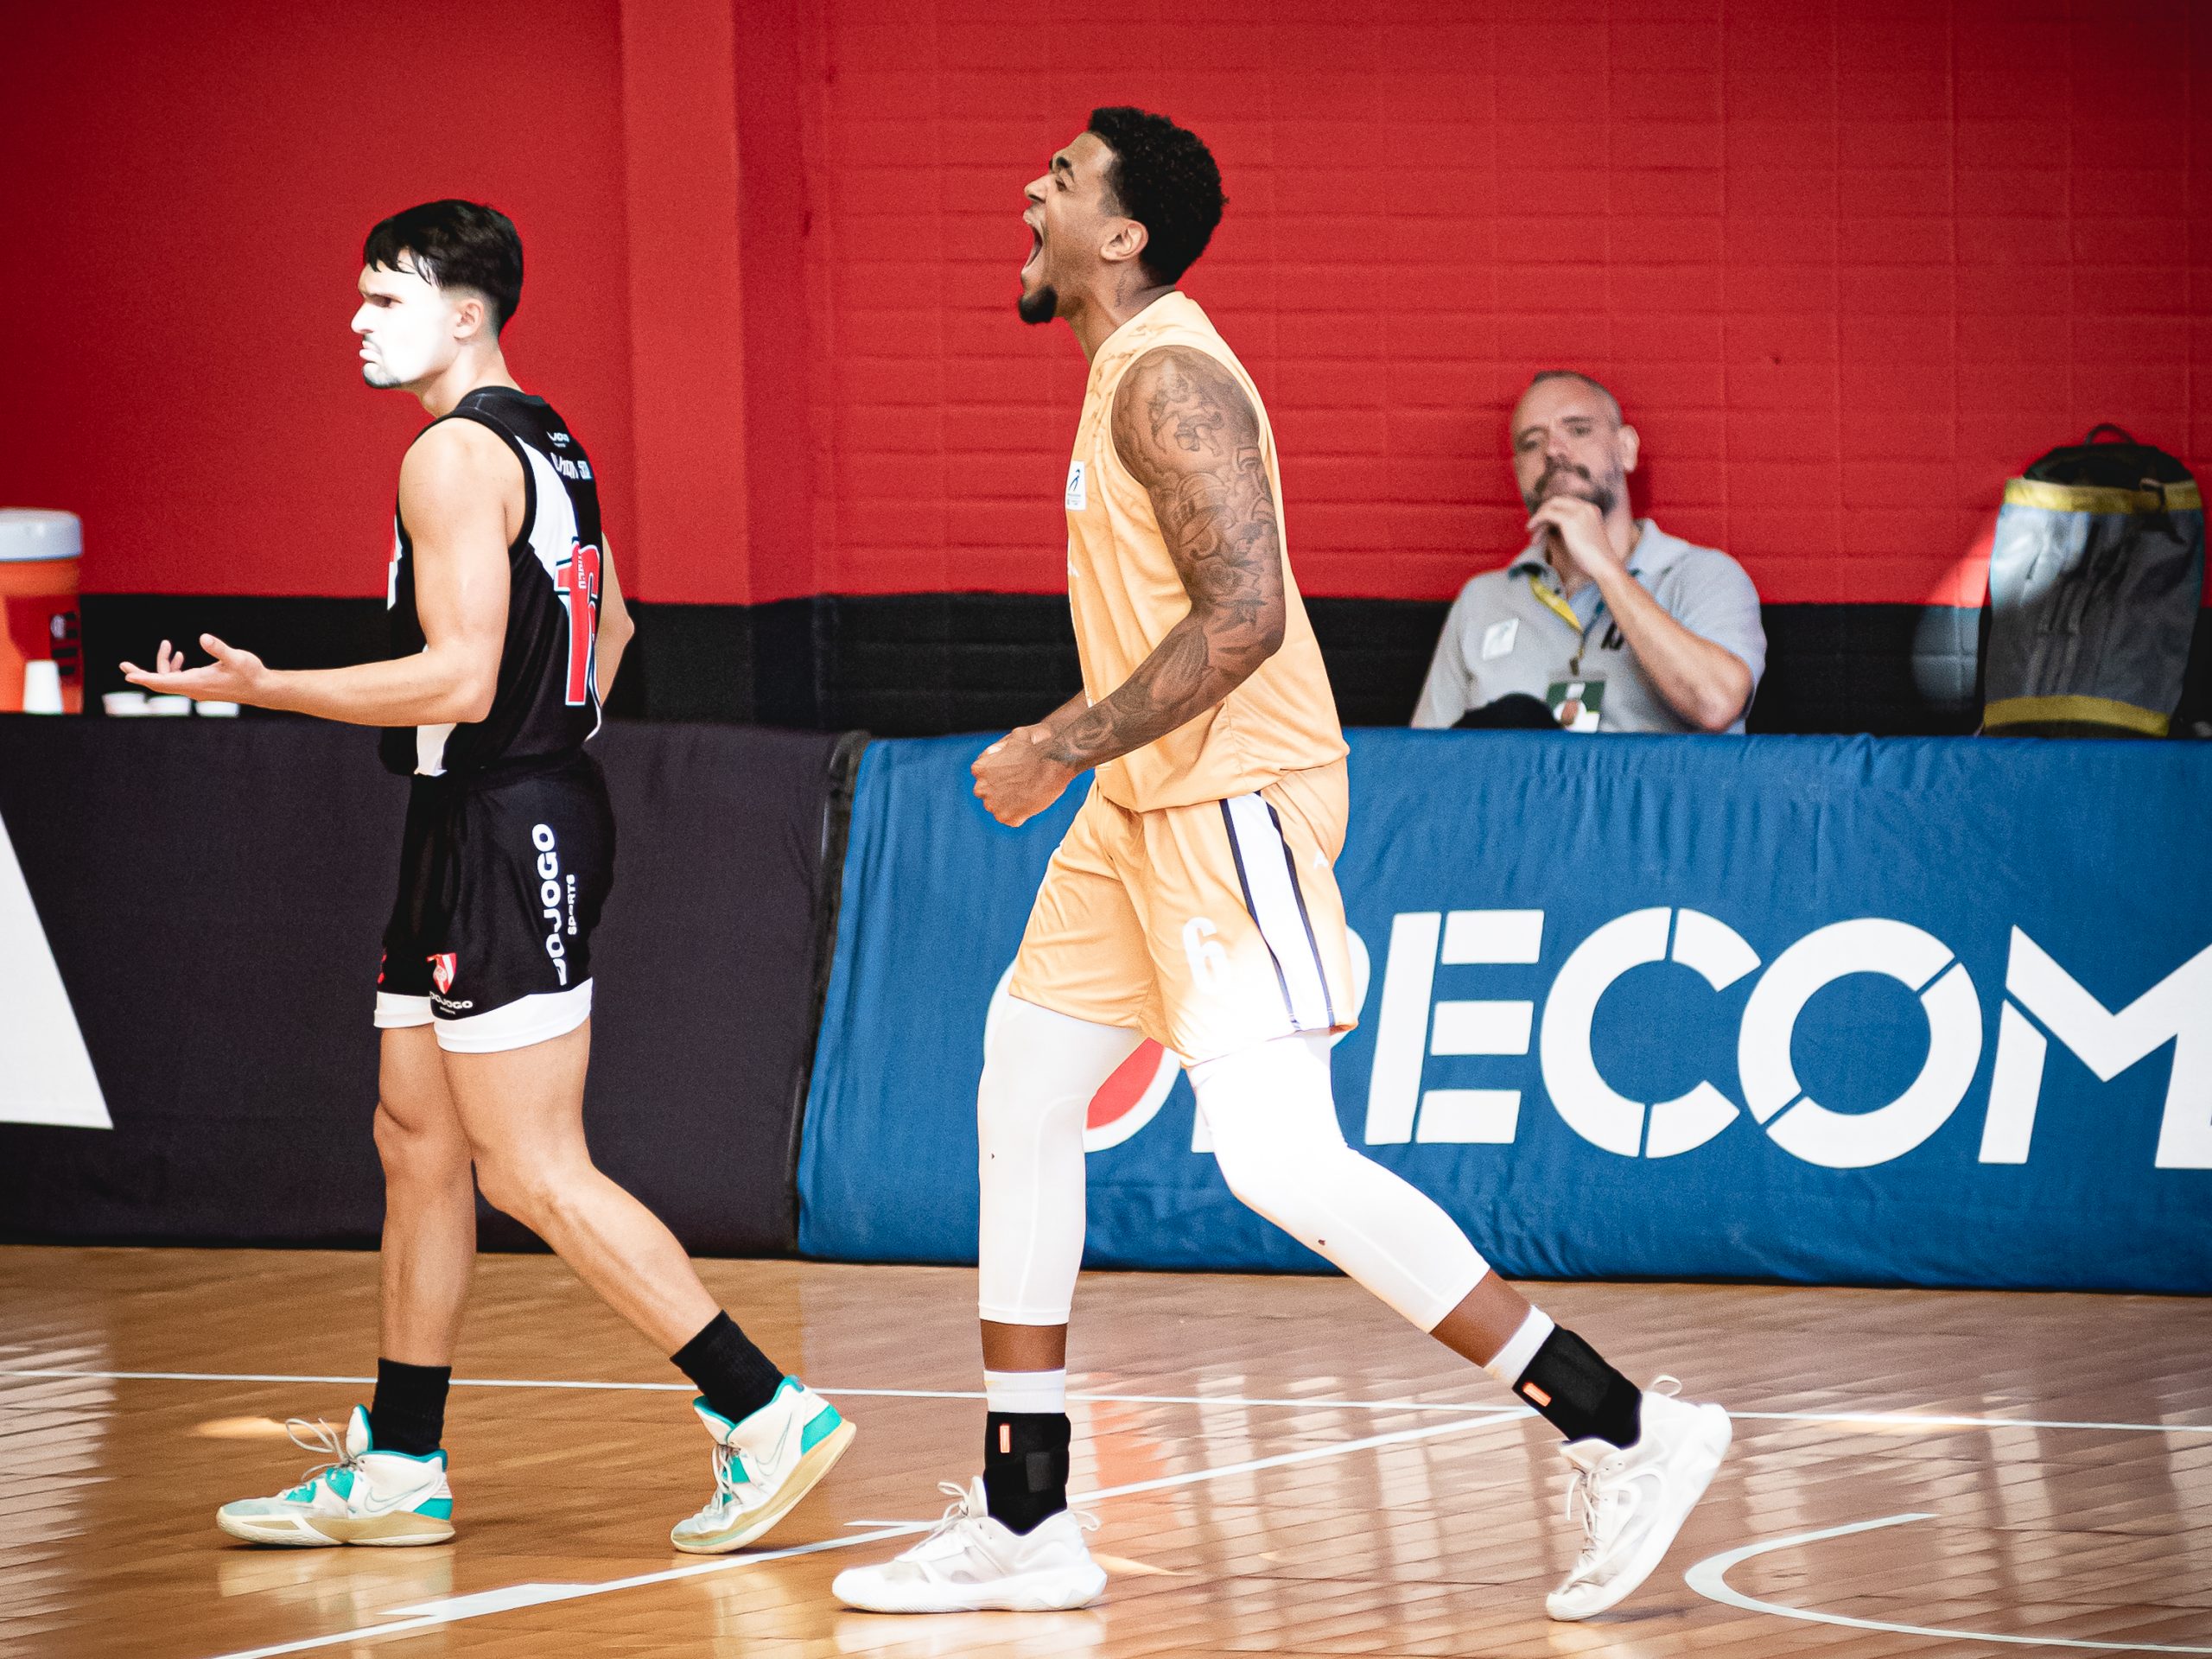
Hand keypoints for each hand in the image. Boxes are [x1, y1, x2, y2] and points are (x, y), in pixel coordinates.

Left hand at [119, 635, 271, 704]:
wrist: (262, 689)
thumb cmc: (250, 673)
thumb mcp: (237, 658)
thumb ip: (219, 648)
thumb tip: (203, 637)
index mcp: (197, 682)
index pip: (164, 682)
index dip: (144, 677)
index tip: (128, 675)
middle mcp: (193, 689)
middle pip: (160, 684)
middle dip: (142, 674)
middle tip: (123, 666)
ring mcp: (196, 690)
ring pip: (169, 680)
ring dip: (163, 665)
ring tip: (167, 646)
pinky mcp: (201, 687)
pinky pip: (179, 680)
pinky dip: (174, 669)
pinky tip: (180, 657)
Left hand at [971, 724, 1075, 826]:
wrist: (1053, 762)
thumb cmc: (1036, 746)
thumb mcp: (1012, 738)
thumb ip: (998, 749)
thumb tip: (993, 755)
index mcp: (979, 769)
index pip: (984, 777)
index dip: (1001, 775)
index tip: (1015, 773)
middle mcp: (981, 788)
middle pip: (988, 793)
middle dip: (1001, 791)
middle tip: (1022, 785)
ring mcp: (993, 805)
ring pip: (999, 807)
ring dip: (1010, 804)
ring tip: (1029, 793)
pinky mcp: (1007, 818)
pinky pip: (1012, 819)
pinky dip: (1021, 814)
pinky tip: (1032, 803)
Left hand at [1526, 495, 1617, 584]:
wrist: (1604, 566)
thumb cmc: (1594, 560)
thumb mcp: (1583, 539)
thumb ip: (1571, 530)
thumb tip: (1550, 530)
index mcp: (1592, 510)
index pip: (1566, 503)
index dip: (1552, 512)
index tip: (1543, 526)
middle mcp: (1586, 507)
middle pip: (1557, 501)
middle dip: (1543, 512)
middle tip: (1533, 527)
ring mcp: (1579, 512)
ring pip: (1550, 507)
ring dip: (1538, 519)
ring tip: (1531, 533)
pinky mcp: (1570, 520)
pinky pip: (1547, 514)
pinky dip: (1537, 520)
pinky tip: (1531, 531)